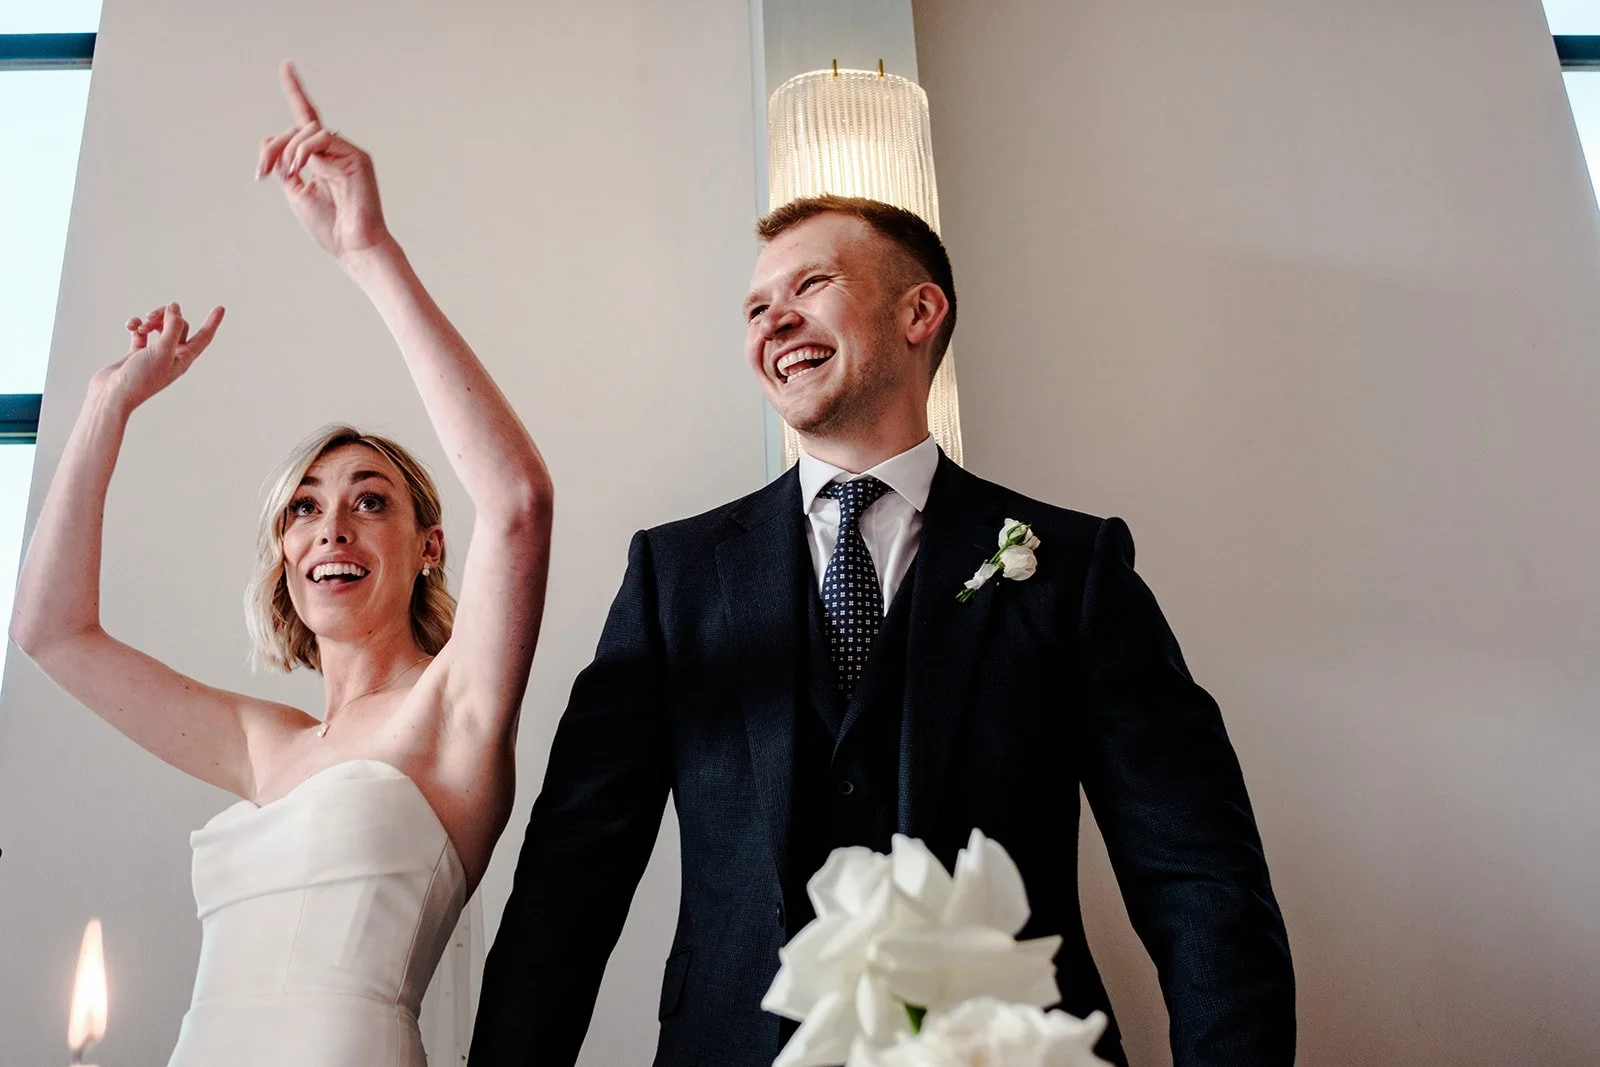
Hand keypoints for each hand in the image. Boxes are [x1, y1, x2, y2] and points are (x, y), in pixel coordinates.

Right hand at [91, 303, 224, 411]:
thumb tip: (175, 307)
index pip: (203, 337)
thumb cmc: (141, 378)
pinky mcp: (137, 352)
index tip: (221, 307)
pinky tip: (130, 326)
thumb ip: (172, 327)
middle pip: (178, 325)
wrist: (113, 394)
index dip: (212, 322)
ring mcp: (154, 354)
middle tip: (151, 317)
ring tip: (140, 326)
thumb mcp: (162, 351)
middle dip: (166, 316)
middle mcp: (172, 356)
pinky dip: (136, 325)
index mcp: (184, 359)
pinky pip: (141, 331)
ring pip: (159, 326)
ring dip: (150, 320)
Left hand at [256, 61, 389, 259]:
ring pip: (308, 131)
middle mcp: (335, 153)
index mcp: (321, 160)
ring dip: (288, 150)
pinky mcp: (357, 157)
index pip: (306, 121)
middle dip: (274, 147)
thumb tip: (268, 139)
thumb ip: (282, 166)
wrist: (353, 246)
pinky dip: (304, 150)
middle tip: (262, 170)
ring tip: (288, 173)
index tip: (286, 66)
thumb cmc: (329, 227)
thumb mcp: (295, 193)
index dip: (296, 92)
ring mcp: (347, 154)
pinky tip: (300, 168)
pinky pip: (322, 138)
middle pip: (297, 129)